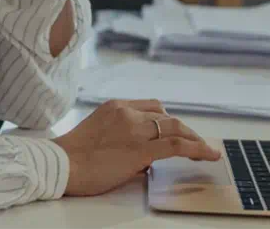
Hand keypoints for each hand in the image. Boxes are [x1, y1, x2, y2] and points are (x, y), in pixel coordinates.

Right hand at [53, 99, 221, 196]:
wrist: (61, 164)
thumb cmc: (73, 157)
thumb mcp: (98, 135)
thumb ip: (122, 139)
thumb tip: (143, 161)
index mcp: (116, 106)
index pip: (152, 107)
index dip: (168, 120)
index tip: (176, 131)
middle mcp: (128, 113)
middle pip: (166, 117)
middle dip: (185, 130)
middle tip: (196, 143)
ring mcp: (135, 130)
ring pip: (176, 129)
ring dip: (194, 140)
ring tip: (206, 151)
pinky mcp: (141, 150)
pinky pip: (177, 146)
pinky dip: (197, 149)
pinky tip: (208, 155)